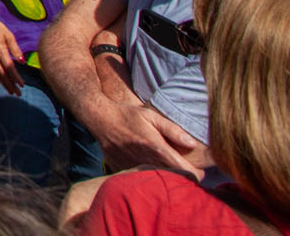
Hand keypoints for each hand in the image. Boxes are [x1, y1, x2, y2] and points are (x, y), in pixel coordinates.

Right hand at [0, 11, 25, 94]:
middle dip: (10, 85)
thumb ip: (15, 48)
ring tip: (10, 91)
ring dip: (3, 83)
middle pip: (2, 74)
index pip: (9, 68)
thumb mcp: (8, 34)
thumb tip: (22, 61)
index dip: (16, 78)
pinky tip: (0, 80)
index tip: (22, 85)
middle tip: (17, 93)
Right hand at [95, 101, 210, 177]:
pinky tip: (147, 166)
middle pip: (174, 179)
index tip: (198, 168)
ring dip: (164, 177)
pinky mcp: (123, 171)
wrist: (100, 119)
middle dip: (182, 176)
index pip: (186, 171)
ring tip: (165, 167)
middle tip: (184, 169)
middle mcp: (146, 162)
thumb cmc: (128, 115)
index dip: (196, 173)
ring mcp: (134, 168)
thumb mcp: (152, 116)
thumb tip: (193, 144)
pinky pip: (140, 179)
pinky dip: (147, 176)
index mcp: (157, 149)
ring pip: (157, 181)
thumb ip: (173, 130)